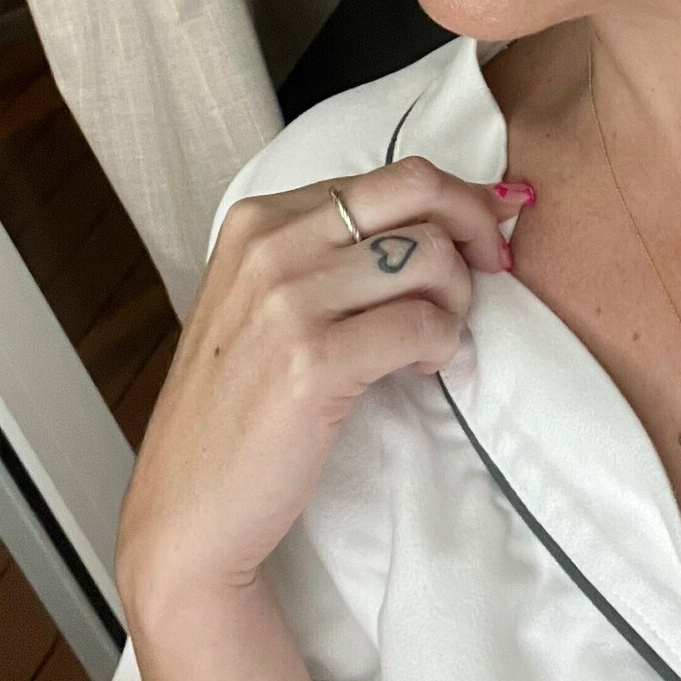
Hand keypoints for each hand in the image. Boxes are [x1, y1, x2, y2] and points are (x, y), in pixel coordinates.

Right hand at [115, 154, 533, 630]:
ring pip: (430, 255)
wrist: (188, 506)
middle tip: (493, 270)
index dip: (457, 200)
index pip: (392, 174)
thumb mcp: (266, 298)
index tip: (489, 231)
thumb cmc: (240, 404)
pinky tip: (425, 365)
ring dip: (457, 299)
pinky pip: (423, 323)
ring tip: (439, 337)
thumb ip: (335, 249)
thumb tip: (449, 211)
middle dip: (476, 225)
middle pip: (417, 190)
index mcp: (259, 217)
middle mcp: (270, 243)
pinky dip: (445, 344)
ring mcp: (288, 298)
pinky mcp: (313, 359)